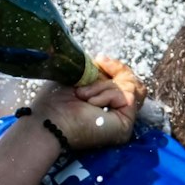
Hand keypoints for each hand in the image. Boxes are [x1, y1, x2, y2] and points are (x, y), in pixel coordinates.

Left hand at [30, 58, 145, 149]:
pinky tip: (90, 103)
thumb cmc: (55, 101)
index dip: (117, 67)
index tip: (100, 59)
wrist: (50, 120)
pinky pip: (127, 97)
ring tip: (83, 94)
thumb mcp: (77, 76)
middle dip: (118, 70)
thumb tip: (102, 60)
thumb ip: (93, 70)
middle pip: (133, 83)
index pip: (125, 81)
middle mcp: (116, 113)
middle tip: (98, 65)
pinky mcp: (126, 125)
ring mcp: (122, 120)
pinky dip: (106, 95)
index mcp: (105, 103)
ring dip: (103, 85)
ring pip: (129, 88)